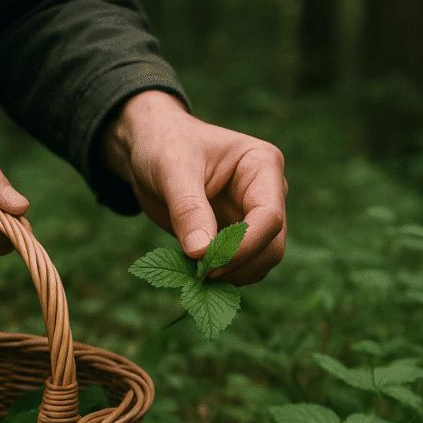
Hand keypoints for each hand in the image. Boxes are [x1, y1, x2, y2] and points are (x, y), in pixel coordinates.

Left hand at [100, 91, 287, 284]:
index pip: (269, 216)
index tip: (208, 261)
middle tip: (198, 272)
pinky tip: (195, 269)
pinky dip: (223, 276)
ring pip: (262, 262)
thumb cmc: (163, 146)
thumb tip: (201, 253)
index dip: (243, 245)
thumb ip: (188, 209)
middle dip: (238, 264)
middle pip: (272, 245)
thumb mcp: (171, 169)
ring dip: (232, 275)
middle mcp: (268, 194)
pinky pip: (243, 267)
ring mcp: (255, 218)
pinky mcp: (239, 237)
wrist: (150, 149)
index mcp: (262, 166)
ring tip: (193, 269)